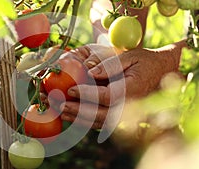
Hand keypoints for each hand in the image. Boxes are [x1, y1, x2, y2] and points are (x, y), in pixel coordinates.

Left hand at [61, 46, 182, 128]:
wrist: (161, 72)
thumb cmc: (145, 62)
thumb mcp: (130, 57)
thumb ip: (111, 65)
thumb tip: (91, 72)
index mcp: (132, 90)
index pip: (106, 96)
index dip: (87, 95)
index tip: (71, 90)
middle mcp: (128, 106)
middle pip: (99, 114)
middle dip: (77, 111)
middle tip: (59, 105)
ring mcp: (125, 114)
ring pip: (98, 121)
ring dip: (78, 118)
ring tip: (60, 112)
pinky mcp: (120, 116)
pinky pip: (101, 122)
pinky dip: (85, 121)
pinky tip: (71, 116)